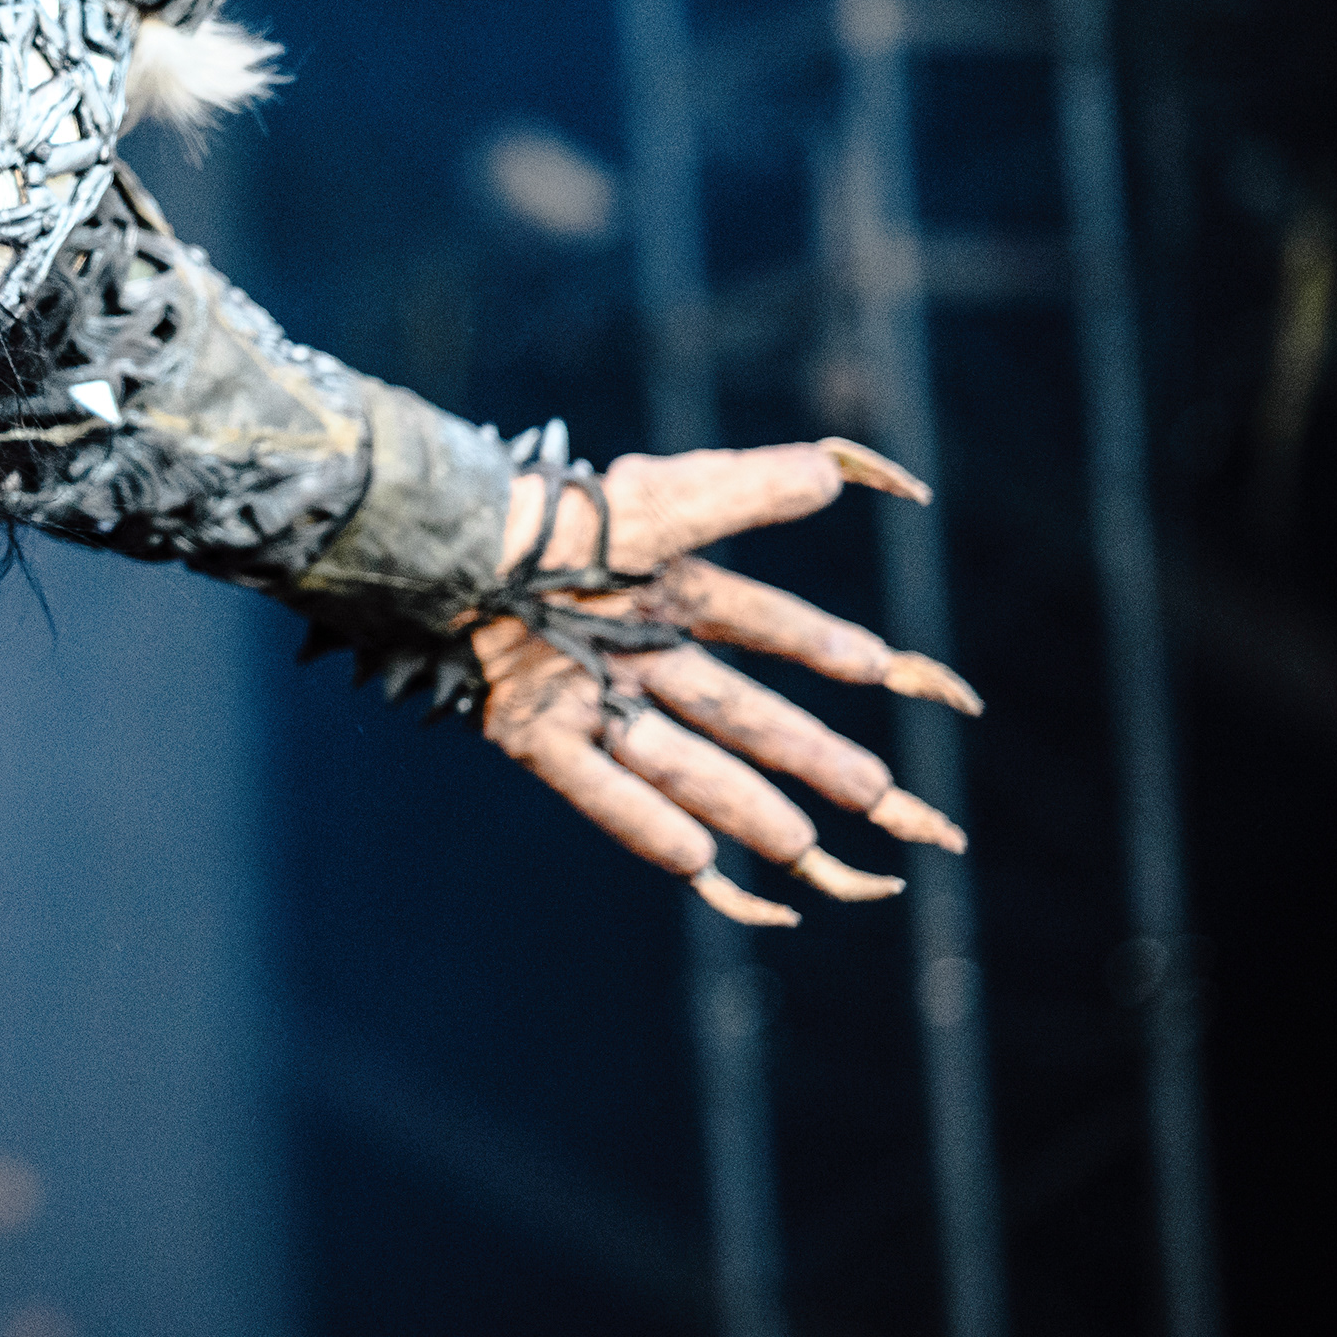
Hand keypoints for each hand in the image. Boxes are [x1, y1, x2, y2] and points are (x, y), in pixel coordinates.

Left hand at [472, 437, 981, 925]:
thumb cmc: (544, 513)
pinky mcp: (532, 730)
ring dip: (746, 803)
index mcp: (666, 590)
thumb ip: (742, 487)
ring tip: (809, 847)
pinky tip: (698, 864)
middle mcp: (635, 650)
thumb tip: (835, 473)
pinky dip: (644, 823)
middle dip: (811, 755)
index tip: (898, 673)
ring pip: (681, 758)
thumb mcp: (654, 498)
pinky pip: (596, 787)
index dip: (827, 646)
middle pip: (739, 710)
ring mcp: (586, 694)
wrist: (438, 542)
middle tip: (885, 799)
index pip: (765, 622)